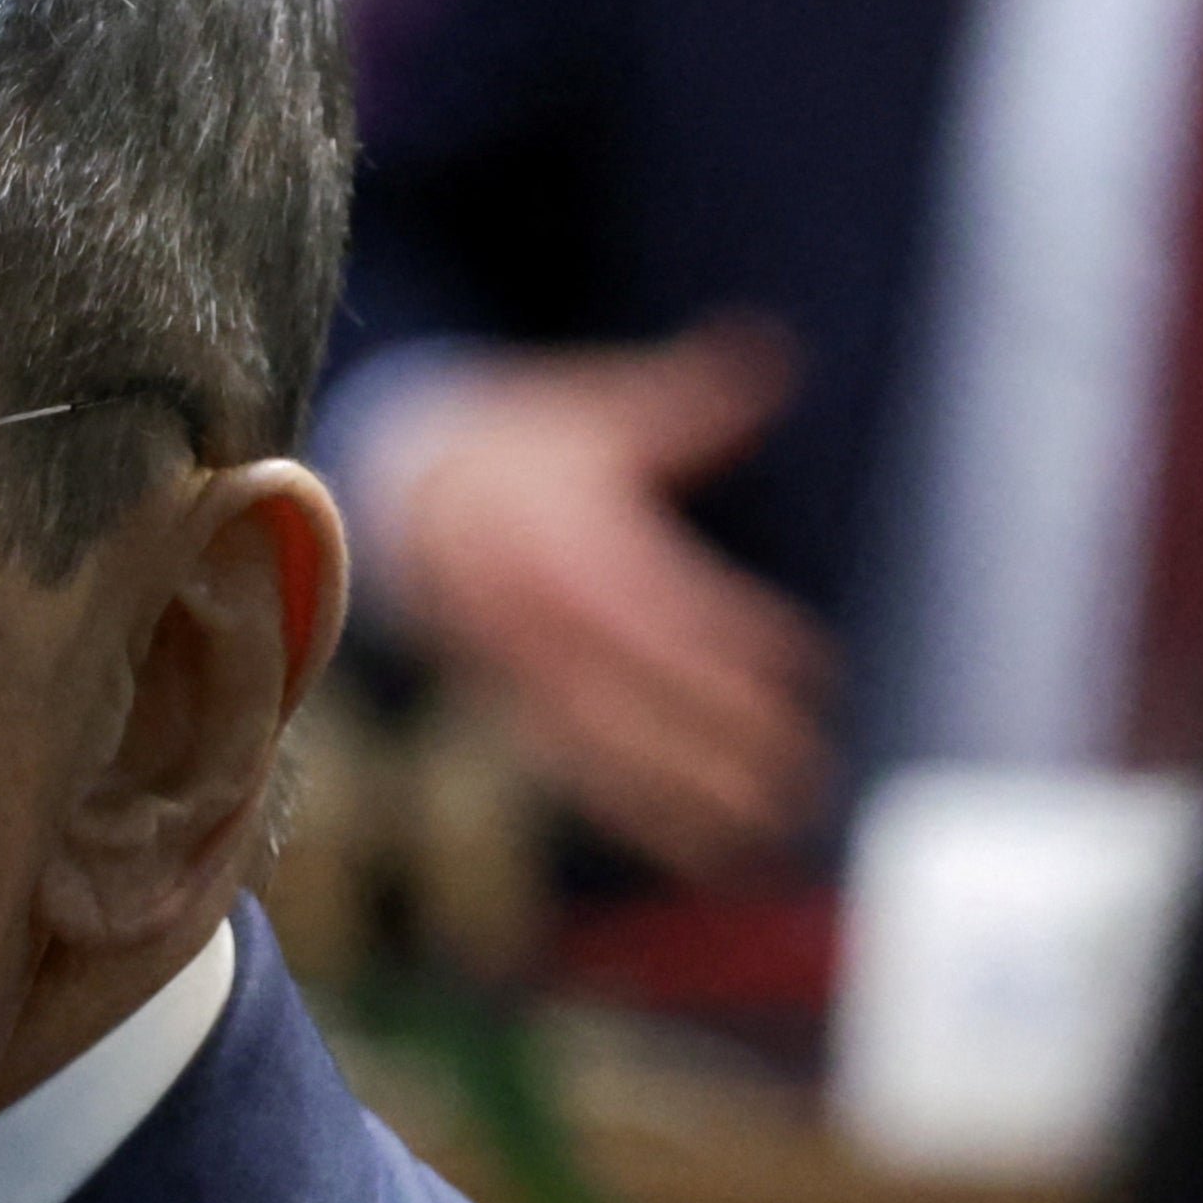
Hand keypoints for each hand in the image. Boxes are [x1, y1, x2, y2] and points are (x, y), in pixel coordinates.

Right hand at [370, 321, 835, 885]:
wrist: (392, 489)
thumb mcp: (594, 409)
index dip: (733, 636)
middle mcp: (531, 610)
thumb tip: (774, 354)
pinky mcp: (504, 701)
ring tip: (763, 835)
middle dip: (719, 732)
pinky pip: (570, 766)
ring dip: (681, 796)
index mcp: (559, 531)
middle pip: (635, 683)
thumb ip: (690, 399)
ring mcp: (511, 664)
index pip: (659, 596)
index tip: (810, 667)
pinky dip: (631, 811)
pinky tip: (697, 848)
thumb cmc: (518, 443)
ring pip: (601, 741)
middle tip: (804, 770)